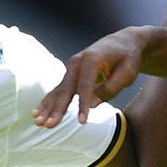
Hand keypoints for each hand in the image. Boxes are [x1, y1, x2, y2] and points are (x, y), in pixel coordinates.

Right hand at [33, 27, 149, 126]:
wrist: (124, 41)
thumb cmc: (128, 57)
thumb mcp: (127, 73)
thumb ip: (110, 88)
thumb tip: (92, 104)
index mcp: (91, 59)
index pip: (85, 86)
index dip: (83, 105)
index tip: (82, 122)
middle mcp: (77, 61)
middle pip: (65, 89)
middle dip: (56, 109)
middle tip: (48, 125)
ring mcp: (71, 66)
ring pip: (58, 91)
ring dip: (48, 108)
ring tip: (38, 122)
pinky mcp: (71, 73)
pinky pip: (58, 90)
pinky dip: (48, 102)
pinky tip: (37, 113)